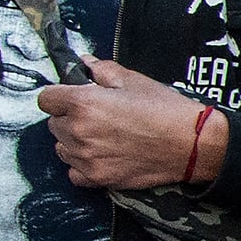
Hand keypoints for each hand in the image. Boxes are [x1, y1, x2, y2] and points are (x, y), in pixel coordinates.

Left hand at [36, 59, 223, 189]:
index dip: (60, 96)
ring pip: (62, 148)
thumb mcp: (135, 82)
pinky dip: (83, 165)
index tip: (74, 98)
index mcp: (82, 103)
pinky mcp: (97, 178)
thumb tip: (85, 62)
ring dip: (75, 142)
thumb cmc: (166, 110)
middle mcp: (77, 131)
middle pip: (54, 124)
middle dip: (70, 118)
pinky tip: (102, 156)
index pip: (46, 99)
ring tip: (102, 138)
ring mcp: (86, 157)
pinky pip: (73, 172)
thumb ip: (103, 70)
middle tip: (99, 118)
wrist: (194, 145)